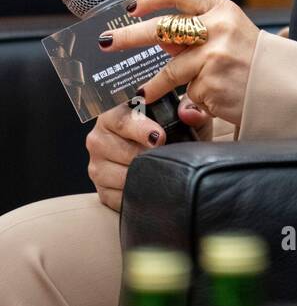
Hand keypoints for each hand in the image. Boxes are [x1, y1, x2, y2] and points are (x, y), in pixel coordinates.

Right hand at [86, 96, 212, 211]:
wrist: (166, 156)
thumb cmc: (170, 131)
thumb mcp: (180, 117)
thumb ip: (187, 108)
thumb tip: (191, 114)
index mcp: (113, 114)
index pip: (120, 120)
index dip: (141, 129)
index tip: (159, 137)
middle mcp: (98, 138)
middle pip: (122, 151)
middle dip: (147, 156)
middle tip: (164, 157)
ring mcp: (97, 166)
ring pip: (120, 176)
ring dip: (144, 175)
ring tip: (160, 170)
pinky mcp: (101, 190)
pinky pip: (118, 197)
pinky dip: (137, 194)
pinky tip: (150, 187)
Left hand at [98, 0, 259, 127]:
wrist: (285, 87)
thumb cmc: (255, 60)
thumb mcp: (231, 34)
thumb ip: (197, 33)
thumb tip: (157, 39)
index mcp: (221, 9)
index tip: (130, 6)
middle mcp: (217, 28)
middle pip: (162, 29)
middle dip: (128, 36)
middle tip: (106, 42)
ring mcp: (214, 57)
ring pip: (169, 70)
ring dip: (151, 85)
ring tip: (140, 94)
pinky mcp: (213, 85)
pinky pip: (189, 93)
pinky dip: (191, 100)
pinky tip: (204, 102)